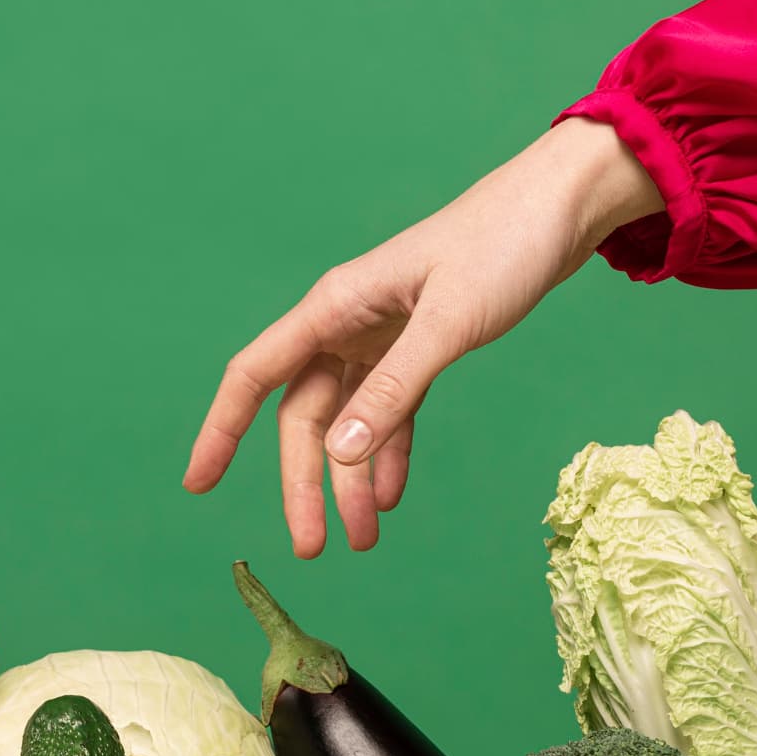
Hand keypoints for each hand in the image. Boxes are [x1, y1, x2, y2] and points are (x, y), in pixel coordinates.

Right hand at [182, 116, 663, 557]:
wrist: (559, 208)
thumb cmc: (502, 245)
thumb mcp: (448, 322)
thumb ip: (393, 390)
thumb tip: (340, 456)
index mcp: (333, 308)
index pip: (254, 377)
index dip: (220, 432)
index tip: (197, 484)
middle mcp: (345, 325)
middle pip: (304, 419)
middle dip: (304, 484)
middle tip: (314, 548)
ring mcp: (380, 338)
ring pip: (347, 425)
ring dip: (350, 482)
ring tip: (363, 540)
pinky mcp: (417, 347)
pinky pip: (389, 413)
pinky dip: (389, 455)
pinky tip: (391, 496)